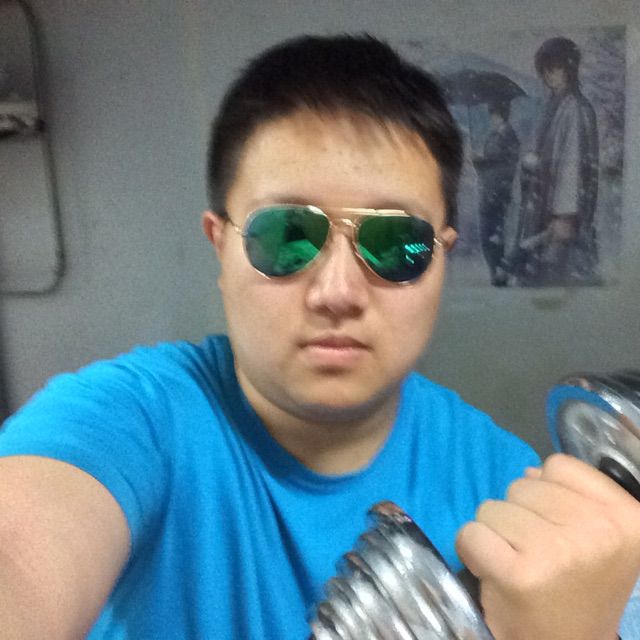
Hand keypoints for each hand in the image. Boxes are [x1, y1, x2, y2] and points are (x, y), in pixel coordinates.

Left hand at [456, 454, 639, 639]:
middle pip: (522, 484)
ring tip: (518, 563)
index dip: (545, 492)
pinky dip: (471, 548)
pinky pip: (471, 533)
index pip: (559, 464)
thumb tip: (529, 473)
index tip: (556, 527)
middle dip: (519, 515)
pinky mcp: (520, 573)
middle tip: (536, 554)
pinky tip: (493, 569)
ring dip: (496, 533)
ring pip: (493, 507)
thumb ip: (566, 495)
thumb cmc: (577, 587)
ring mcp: (559, 551)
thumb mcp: (594, 535)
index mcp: (626, 516)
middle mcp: (600, 531)